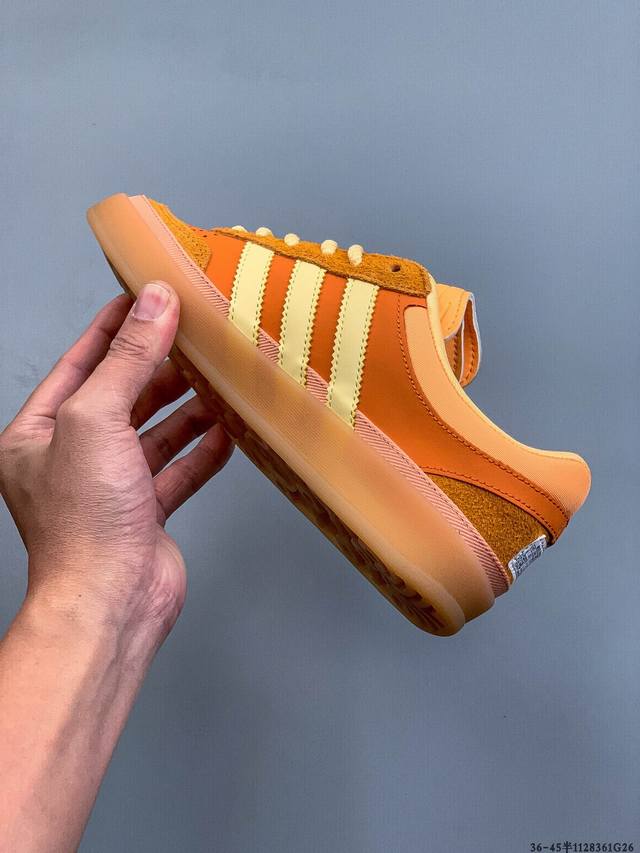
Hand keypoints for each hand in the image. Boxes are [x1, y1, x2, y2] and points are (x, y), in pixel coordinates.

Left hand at [0, 282, 232, 641]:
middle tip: (195, 336)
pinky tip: (226, 432)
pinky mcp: (145, 514)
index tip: (145, 298)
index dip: (113, 328)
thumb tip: (155, 304)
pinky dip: (202, 452)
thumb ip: (129, 359)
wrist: (110, 602)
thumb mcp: (97, 419)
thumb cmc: (83, 522)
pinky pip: (177, 472)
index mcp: (38, 434)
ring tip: (218, 380)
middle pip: (121, 398)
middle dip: (158, 367)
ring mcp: (109, 489)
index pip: (78, 365)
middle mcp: (70, 460)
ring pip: (153, 435)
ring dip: (186, 409)